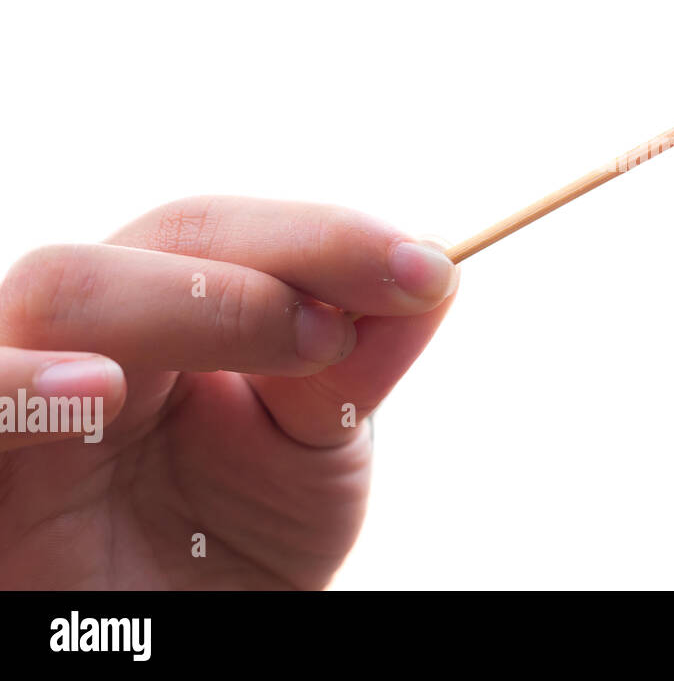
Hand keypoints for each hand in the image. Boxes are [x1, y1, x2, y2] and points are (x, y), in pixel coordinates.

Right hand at [0, 196, 457, 588]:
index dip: (324, 236)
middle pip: (161, 239)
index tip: (426, 267)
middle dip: (276, 265)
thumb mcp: (311, 456)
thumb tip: (431, 272)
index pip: (230, 234)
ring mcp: (22, 389)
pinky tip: (101, 390)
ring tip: (296, 341)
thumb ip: (353, 369)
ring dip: (185, 302)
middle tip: (347, 328)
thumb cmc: (227, 554)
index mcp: (173, 314)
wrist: (168, 646)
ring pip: (61, 286)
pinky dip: (22, 383)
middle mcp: (92, 331)